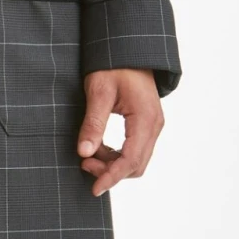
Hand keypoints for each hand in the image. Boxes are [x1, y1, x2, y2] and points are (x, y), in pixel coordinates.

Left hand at [76, 69, 164, 195]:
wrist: (128, 50)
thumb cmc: (113, 66)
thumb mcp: (98, 91)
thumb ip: (93, 123)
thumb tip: (83, 152)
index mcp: (145, 118)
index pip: (130, 159)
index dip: (112, 177)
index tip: (94, 189)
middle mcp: (154, 125)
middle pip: (136, 165)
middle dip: (110, 171)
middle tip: (84, 163)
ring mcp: (153, 126)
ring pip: (136, 160)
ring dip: (113, 163)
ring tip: (89, 153)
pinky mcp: (147, 125)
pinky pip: (135, 149)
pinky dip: (117, 155)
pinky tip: (99, 146)